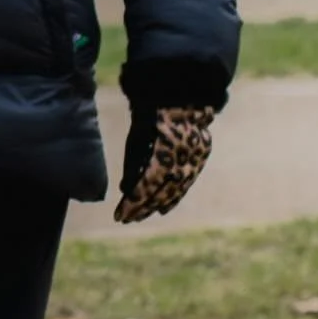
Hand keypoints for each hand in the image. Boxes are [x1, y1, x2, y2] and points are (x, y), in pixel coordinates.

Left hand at [114, 105, 214, 223]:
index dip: (130, 205)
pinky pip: (184, 186)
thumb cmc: (152, 117)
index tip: (119, 216)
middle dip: (141, 209)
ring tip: (142, 216)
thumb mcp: (136, 140)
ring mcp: (192, 166)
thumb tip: (125, 189)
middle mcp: (179, 167)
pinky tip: (163, 207)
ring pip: (173, 194)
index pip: (143, 191)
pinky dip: (173, 198)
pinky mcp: (199, 163)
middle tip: (127, 218)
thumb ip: (133, 166)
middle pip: (158, 196)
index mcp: (161, 161)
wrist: (183, 100)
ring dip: (156, 206)